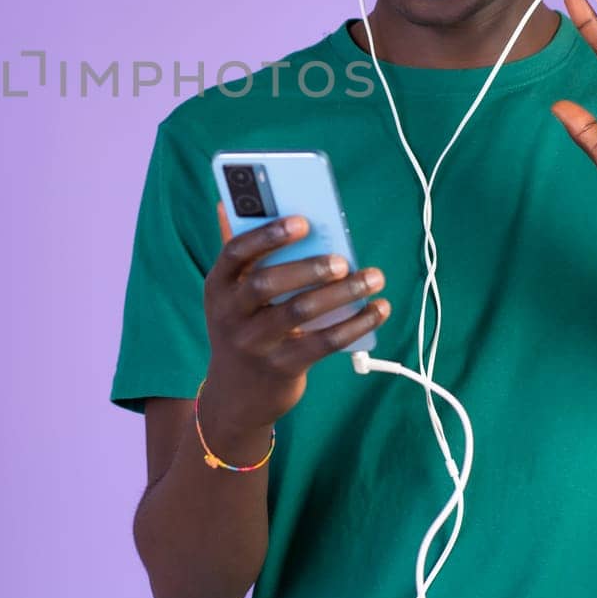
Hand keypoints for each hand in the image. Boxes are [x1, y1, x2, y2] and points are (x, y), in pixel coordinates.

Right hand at [198, 203, 389, 454]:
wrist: (236, 394)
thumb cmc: (242, 327)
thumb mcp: (231, 294)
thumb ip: (240, 253)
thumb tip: (228, 203)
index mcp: (218, 286)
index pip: (235, 253)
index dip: (267, 235)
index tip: (301, 221)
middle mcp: (230, 315)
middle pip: (267, 284)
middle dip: (307, 267)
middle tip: (342, 259)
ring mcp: (254, 344)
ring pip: (299, 313)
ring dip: (341, 293)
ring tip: (373, 277)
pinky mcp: (282, 368)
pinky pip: (323, 343)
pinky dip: (355, 324)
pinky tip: (378, 309)